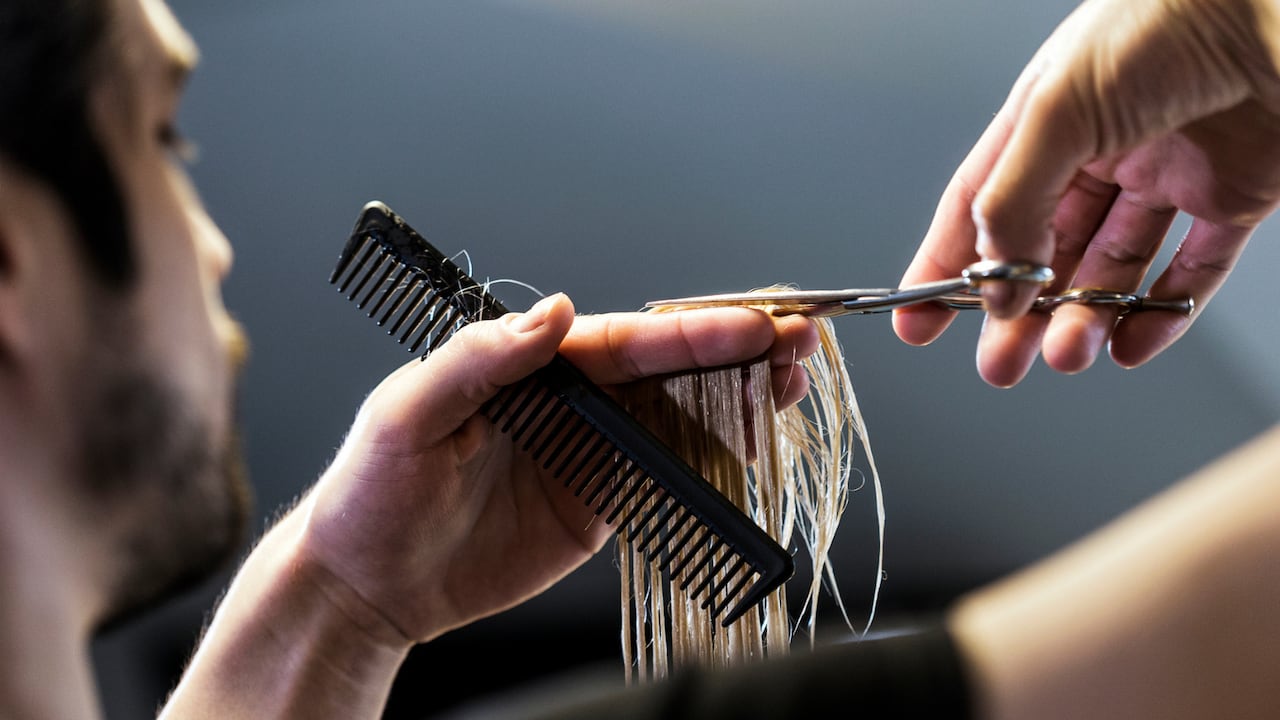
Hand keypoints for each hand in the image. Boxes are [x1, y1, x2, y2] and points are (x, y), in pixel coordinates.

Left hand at [298, 293, 816, 648]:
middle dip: (735, 349)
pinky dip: (715, 454)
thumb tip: (552, 314)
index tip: (748, 325)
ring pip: (678, 412)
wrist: (371, 584)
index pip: (621, 339)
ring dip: (738, 394)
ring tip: (794, 380)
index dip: (689, 332)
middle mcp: (569, 401)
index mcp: (529, 367)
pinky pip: (666, 472)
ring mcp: (589, 452)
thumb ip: (477, 360)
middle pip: (666, 366)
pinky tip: (754, 437)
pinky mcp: (599, 503)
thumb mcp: (407, 413)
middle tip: (798, 339)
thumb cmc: (373, 490)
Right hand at [893, 0, 1279, 386]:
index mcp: (1045, 121)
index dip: (945, 266)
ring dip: (1082, 321)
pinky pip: (1193, 271)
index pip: (979, 206)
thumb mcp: (1057, 109)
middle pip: (1045, 251)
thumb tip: (995, 283)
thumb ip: (1013, 200)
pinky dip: (1162, 314)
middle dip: (1017, 313)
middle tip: (999, 363)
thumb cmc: (1167, 21)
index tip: (918, 321)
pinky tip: (1133, 345)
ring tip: (1067, 356)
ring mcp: (1167, 175)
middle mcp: (1100, 151)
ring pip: (1112, 269)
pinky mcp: (1234, 196)